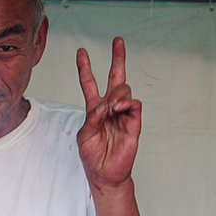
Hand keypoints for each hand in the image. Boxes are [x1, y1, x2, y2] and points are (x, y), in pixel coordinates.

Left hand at [76, 37, 141, 188]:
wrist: (105, 174)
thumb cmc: (93, 156)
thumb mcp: (84, 134)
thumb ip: (92, 117)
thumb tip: (106, 104)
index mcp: (95, 109)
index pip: (90, 83)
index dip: (85, 67)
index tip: (82, 52)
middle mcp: (110, 108)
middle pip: (115, 78)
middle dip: (117, 59)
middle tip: (118, 42)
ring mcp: (123, 114)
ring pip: (123, 90)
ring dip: (116, 94)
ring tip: (111, 107)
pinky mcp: (134, 122)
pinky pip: (134, 104)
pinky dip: (126, 103)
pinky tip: (118, 108)